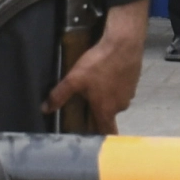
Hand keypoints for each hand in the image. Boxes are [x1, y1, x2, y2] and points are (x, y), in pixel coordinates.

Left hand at [47, 0, 147, 132]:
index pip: (107, 133)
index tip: (93, 137)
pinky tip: (107, 72)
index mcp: (107, 110)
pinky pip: (122, 87)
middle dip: (99, 109)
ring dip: (107, 95)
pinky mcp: (134, 80)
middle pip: (109, 114)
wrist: (124, 42)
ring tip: (96, 82)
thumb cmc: (99, 63)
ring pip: (116, 99)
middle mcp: (121, 106)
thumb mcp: (74, 79)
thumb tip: (45, 109)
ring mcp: (130, 93)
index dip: (101, 137)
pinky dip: (115, 84)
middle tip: (87, 100)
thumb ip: (59, 95)